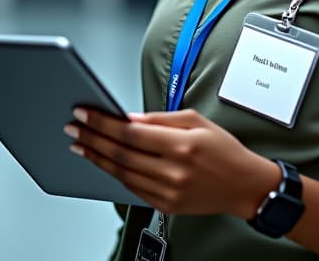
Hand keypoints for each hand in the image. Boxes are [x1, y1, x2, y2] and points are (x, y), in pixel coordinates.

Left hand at [65, 107, 279, 216]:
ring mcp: (169, 191)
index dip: (103, 123)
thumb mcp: (197, 121)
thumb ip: (159, 118)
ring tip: (81, 145)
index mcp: (182, 145)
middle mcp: (174, 171)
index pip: (131, 132)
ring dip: (97, 158)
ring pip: (122, 172)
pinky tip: (103, 162)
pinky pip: (132, 188)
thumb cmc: (224, 150)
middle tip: (73, 128)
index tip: (84, 114)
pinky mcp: (166, 205)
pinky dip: (114, 173)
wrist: (245, 186)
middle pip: (121, 153)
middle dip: (92, 139)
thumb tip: (128, 118)